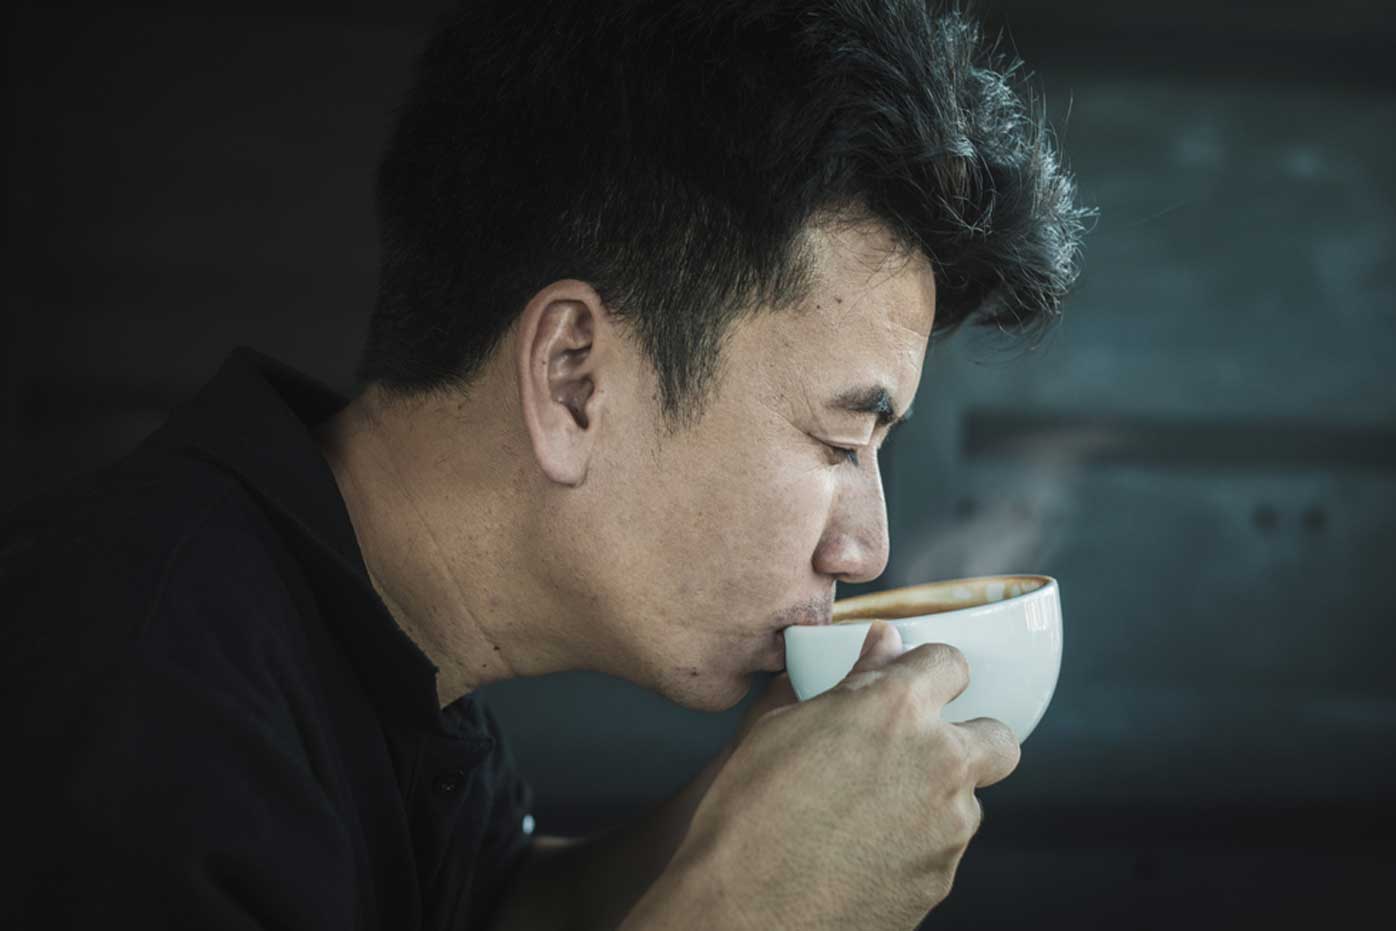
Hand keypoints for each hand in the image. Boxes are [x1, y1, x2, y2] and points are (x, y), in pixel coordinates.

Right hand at [651, 621, 1020, 930]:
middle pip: (998, 737)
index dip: (930, 670)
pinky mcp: (941, 879)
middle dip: (970, 737)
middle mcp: (938, 763)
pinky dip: (918, 843)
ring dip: (938, 797)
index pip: (950, 663)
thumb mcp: (779, 727)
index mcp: (895, 710)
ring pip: (969, 800)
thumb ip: (846, 682)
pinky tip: (867, 848)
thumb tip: (879, 651)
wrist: (744, 912)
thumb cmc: (747, 816)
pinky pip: (944, 849)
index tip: (915, 681)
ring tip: (873, 810)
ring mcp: (947, 828)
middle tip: (921, 748)